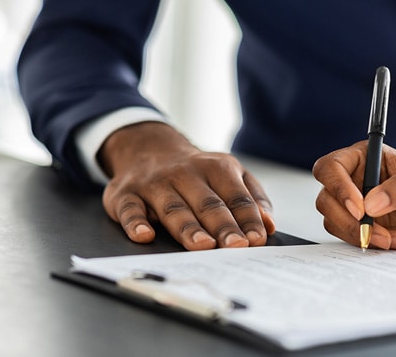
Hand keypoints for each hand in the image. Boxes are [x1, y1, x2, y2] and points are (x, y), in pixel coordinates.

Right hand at [98, 122, 274, 249]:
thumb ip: (253, 197)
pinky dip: (136, 223)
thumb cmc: (197, 173)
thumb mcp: (230, 174)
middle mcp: (185, 174)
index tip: (257, 239)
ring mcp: (155, 184)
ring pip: (174, 208)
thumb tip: (269, 224)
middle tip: (235, 246)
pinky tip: (145, 236)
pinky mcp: (126, 194)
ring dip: (188, 228)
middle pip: (208, 204)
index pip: (236, 196)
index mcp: (217, 168)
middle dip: (223, 226)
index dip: (248, 218)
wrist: (148, 149)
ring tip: (203, 245)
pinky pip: (130, 209)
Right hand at [312, 141, 395, 249]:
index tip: (360, 209)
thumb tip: (371, 204)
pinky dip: (372, 242)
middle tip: (379, 233)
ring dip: (365, 235)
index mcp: (365, 157)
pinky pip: (351, 236)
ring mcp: (355, 203)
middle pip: (327, 199)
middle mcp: (354, 178)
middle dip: (351, 221)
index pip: (331, 167)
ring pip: (335, 221)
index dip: (338, 187)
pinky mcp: (360, 224)